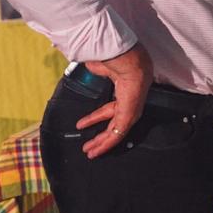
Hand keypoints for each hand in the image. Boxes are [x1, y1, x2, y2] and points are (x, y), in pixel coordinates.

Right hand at [77, 43, 152, 158]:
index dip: (94, 118)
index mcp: (123, 94)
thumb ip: (97, 72)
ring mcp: (131, 112)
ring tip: (89, 151)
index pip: (109, 111)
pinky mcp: (129, 118)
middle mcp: (129, 105)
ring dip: (101, 144)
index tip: (82, 124)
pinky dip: (106, 144)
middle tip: (87, 145)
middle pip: (113, 125)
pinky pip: (117, 135)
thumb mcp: (102, 70)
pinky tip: (96, 150)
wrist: (128, 62)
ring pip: (115, 134)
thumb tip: (90, 65)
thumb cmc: (119, 61)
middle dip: (99, 136)